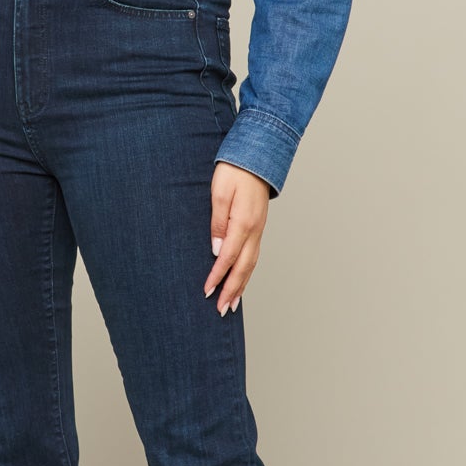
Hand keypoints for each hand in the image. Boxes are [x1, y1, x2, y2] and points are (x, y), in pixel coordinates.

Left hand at [207, 162, 269, 313]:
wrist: (257, 155)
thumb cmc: (234, 170)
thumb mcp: (220, 193)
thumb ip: (218, 223)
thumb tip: (217, 250)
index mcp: (243, 223)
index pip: (228, 257)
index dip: (217, 277)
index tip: (207, 292)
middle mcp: (254, 230)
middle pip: (243, 267)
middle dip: (232, 290)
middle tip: (221, 310)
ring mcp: (258, 229)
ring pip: (251, 264)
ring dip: (241, 285)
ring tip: (232, 303)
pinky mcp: (258, 227)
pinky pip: (253, 255)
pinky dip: (247, 272)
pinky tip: (242, 279)